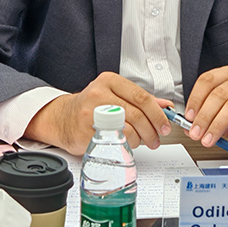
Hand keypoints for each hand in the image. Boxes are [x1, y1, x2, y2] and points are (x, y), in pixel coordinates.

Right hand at [24, 72, 172, 154]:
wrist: (62, 119)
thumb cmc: (90, 107)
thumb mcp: (115, 95)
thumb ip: (140, 100)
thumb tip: (165, 106)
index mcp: (110, 81)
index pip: (142, 97)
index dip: (157, 114)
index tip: (165, 124)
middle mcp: (100, 94)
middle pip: (137, 114)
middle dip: (152, 129)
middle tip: (157, 137)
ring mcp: (91, 113)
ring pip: (128, 129)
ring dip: (141, 139)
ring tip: (143, 141)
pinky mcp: (86, 131)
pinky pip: (115, 141)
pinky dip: (127, 145)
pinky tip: (128, 144)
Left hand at [184, 64, 227, 146]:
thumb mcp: (226, 115)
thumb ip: (210, 118)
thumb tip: (190, 128)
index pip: (207, 80)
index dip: (195, 99)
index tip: (188, 117)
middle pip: (219, 94)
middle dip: (204, 117)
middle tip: (196, 133)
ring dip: (218, 124)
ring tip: (210, 138)